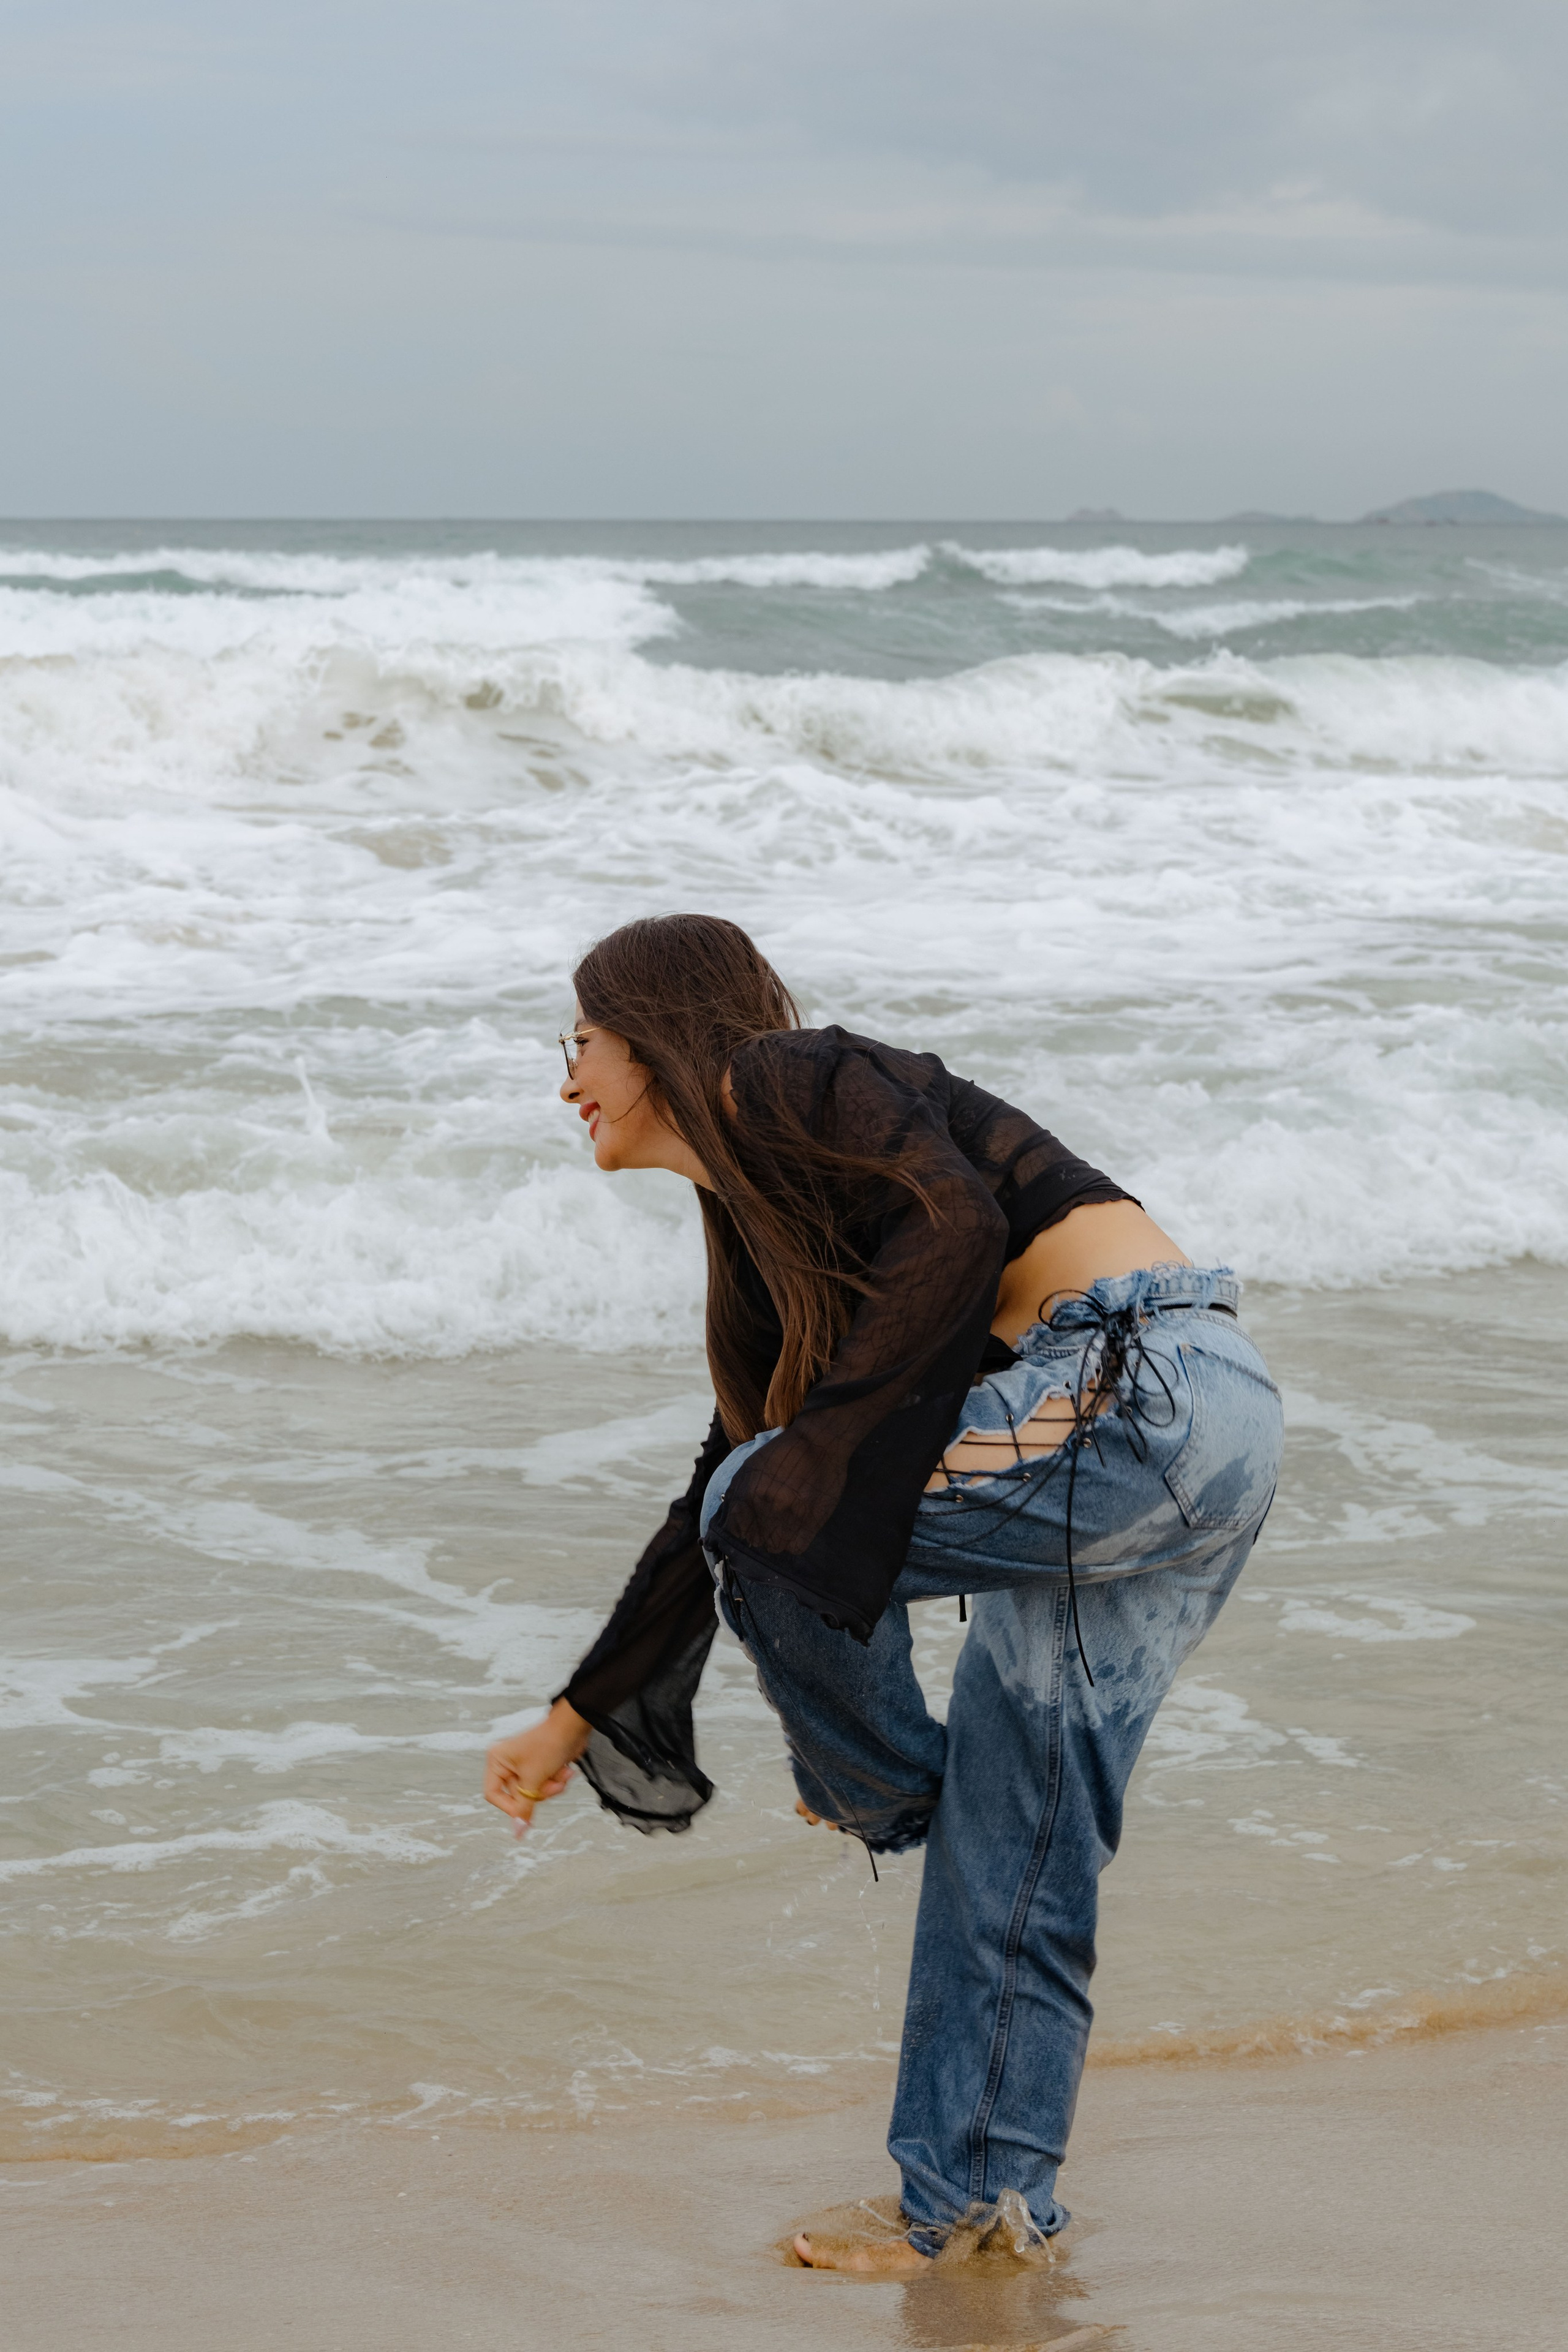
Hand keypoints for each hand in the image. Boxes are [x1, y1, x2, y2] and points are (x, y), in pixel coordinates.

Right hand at [484, 1699, 591, 1833]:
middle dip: (539, 1792)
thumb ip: (524, 1808)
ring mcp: (524, 1765)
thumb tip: (518, 1834)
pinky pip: (544, 1785)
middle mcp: (507, 1762)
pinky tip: (565, 1770)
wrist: (573, 1727)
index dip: (510, 1806)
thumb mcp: (533, 1780)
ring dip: (551, 1787)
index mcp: (497, 1760)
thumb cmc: (548, 1746)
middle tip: (553, 1784)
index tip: (526, 1810)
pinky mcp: (539, 1766)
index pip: (493, 1794)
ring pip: (534, 1793)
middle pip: (518, 1796)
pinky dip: (556, 1781)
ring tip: (562, 1774)